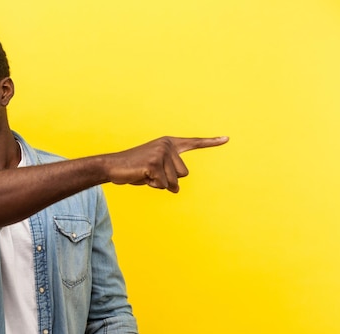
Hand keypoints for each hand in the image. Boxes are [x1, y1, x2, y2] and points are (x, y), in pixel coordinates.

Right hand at [106, 136, 228, 191]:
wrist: (112, 166)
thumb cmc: (134, 169)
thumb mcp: (155, 171)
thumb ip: (169, 176)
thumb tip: (176, 189)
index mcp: (168, 143)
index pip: (193, 143)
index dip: (210, 142)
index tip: (227, 138)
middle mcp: (167, 145)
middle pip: (183, 174)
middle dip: (168, 180)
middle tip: (150, 173)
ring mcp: (160, 153)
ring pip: (173, 182)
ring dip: (159, 184)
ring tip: (144, 174)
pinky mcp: (153, 163)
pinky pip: (162, 185)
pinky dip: (152, 185)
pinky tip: (141, 176)